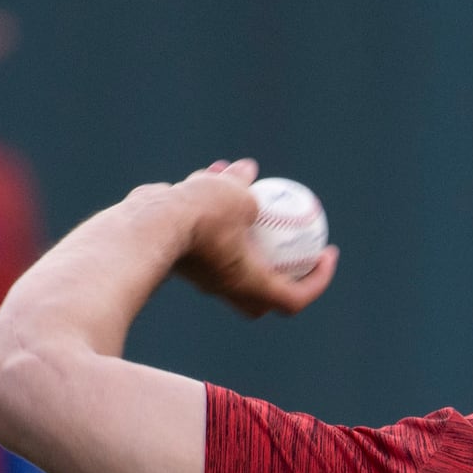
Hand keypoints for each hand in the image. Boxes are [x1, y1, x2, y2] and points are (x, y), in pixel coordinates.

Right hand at [161, 160, 339, 317]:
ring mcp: (202, 274)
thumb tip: (249, 172)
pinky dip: (214, 209)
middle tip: (294, 244)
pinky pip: (206, 232)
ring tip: (246, 184)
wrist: (146, 227)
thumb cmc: (200, 218)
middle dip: (280, 273)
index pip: (293, 299)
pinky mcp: (182, 255)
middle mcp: (226, 286)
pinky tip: (214, 173)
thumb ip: (248, 190)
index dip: (318, 282)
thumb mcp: (239, 198)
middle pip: (262, 293)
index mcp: (249, 284)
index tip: (326, 254)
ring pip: (231, 252)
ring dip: (244, 225)